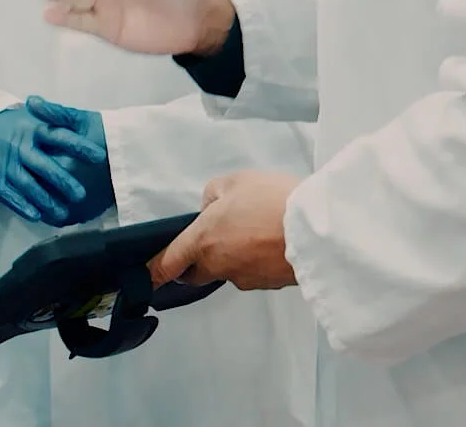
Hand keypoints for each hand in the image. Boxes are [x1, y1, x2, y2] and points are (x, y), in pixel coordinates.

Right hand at [0, 107, 107, 224]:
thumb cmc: (13, 126)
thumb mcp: (32, 117)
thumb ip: (55, 119)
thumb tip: (83, 120)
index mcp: (34, 129)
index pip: (60, 136)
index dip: (79, 146)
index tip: (99, 156)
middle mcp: (21, 147)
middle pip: (44, 165)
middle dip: (62, 180)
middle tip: (81, 195)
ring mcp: (6, 164)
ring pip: (28, 184)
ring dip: (45, 200)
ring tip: (63, 212)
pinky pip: (9, 194)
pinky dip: (22, 205)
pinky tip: (36, 216)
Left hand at [148, 171, 300, 290]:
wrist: (317, 230)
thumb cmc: (272, 201)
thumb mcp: (235, 181)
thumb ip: (213, 194)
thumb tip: (211, 209)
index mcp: (202, 240)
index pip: (168, 263)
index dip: (154, 271)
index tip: (148, 276)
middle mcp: (219, 265)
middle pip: (197, 273)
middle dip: (197, 262)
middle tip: (213, 237)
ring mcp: (246, 278)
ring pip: (229, 270)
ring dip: (233, 256)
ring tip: (256, 228)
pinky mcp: (270, 285)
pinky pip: (254, 272)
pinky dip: (257, 259)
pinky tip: (273, 239)